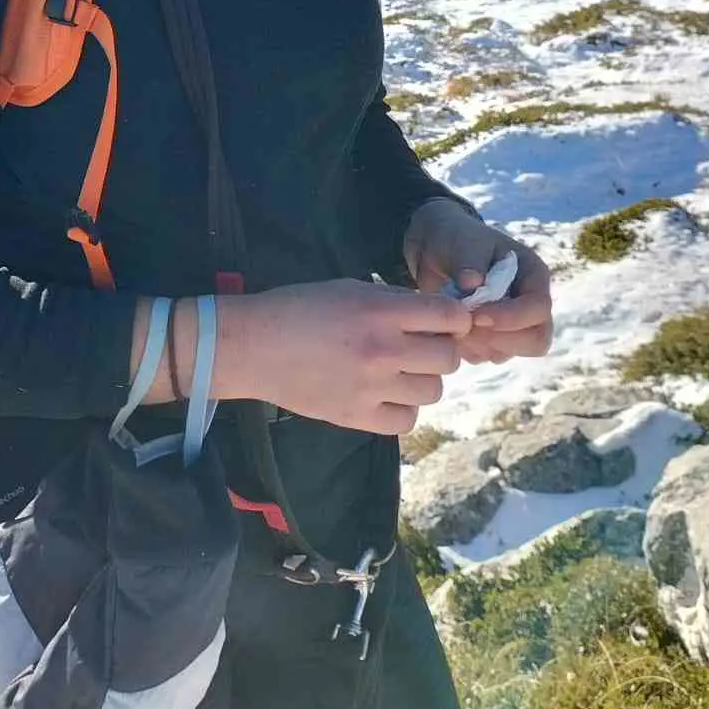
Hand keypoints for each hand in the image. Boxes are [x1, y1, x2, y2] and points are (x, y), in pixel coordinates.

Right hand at [225, 278, 472, 434]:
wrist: (253, 347)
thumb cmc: (298, 308)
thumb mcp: (349, 289)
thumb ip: (393, 301)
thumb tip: (434, 313)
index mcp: (381, 313)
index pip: (450, 317)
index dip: (455, 319)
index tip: (445, 322)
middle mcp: (383, 351)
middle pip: (447, 358)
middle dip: (439, 350)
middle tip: (418, 347)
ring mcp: (373, 388)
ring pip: (433, 391)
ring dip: (422, 380)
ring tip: (398, 372)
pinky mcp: (358, 417)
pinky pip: (407, 420)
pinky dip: (402, 409)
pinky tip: (385, 396)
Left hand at [403, 197, 553, 364]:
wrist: (435, 251)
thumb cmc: (457, 239)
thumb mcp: (463, 241)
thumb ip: (470, 259)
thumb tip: (473, 283)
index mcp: (533, 275)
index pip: (538, 308)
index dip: (512, 318)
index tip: (478, 316)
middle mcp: (529, 304)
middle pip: (536, 340)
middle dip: (500, 339)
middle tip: (466, 326)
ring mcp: (513, 325)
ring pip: (509, 352)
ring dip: (479, 345)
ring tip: (453, 323)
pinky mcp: (493, 338)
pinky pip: (487, 356)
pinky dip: (468, 349)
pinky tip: (450, 329)